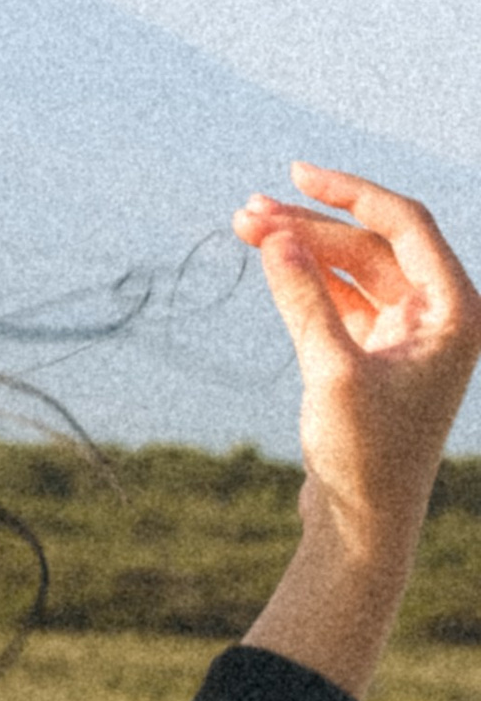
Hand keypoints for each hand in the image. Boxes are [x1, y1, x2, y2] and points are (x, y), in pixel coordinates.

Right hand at [235, 165, 480, 697]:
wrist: (362, 526)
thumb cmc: (363, 456)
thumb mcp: (331, 370)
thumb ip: (304, 297)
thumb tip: (277, 233)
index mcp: (456, 313)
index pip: (406, 226)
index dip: (351, 193)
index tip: (298, 173)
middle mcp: (440, 318)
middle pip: (372, 245)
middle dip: (311, 225)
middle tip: (246, 213)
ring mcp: (407, 336)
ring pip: (352, 269)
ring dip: (303, 248)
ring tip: (244, 227)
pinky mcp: (375, 356)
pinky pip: (340, 299)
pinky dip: (305, 279)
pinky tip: (269, 262)